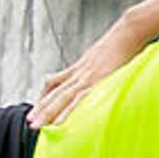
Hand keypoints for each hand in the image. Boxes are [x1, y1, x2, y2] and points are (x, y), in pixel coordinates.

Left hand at [27, 18, 148, 127]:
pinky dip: (68, 111)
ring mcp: (87, 77)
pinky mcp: (97, 80)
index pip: (55, 83)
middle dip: (41, 108)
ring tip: (38, 125)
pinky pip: (79, 98)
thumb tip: (96, 76)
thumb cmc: (119, 45)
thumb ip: (95, 68)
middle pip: (55, 92)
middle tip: (30, 122)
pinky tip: (60, 122)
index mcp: (79, 68)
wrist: (128, 33)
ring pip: (62, 97)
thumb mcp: (101, 56)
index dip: (44, 97)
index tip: (36, 110)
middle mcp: (79, 73)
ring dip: (48, 112)